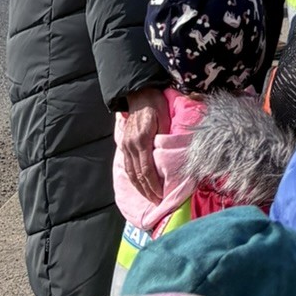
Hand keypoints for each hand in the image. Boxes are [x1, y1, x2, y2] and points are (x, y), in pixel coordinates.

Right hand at [121, 88, 165, 203]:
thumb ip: (166, 135)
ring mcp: (126, 146)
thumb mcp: (165, 116)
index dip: (153, 186)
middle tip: (157, 203)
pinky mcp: (124, 144)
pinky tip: (139, 184)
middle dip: (147, 191)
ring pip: (131, 173)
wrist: (139, 93)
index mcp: (142, 140)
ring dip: (139, 188)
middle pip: (138, 175)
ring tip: (149, 198)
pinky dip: (133, 178)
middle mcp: (131, 145)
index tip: (161, 197)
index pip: (146, 170)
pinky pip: (127, 166)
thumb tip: (171, 154)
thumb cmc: (156, 103)